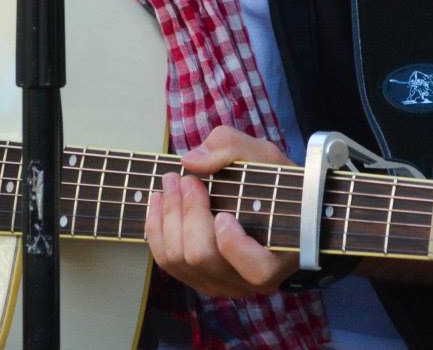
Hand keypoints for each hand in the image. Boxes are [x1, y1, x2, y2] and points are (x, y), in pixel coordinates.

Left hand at [144, 125, 298, 299]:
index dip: (233, 244)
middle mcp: (247, 282)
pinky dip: (156, 228)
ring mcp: (219, 284)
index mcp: (277, 260)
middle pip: (203, 257)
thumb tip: (192, 161)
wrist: (263, 202)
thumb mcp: (262, 157)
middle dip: (187, 213)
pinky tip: (159, 201)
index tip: (223, 214)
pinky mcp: (195, 277)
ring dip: (168, 216)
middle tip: (185, 180)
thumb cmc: (268, 182)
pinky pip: (165, 261)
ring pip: (178, 260)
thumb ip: (231, 149)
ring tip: (170, 183)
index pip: (256, 270)